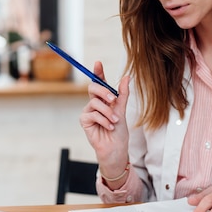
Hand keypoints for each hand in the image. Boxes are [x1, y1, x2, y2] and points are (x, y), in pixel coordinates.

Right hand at [79, 61, 130, 184]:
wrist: (115, 148)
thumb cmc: (119, 131)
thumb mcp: (122, 110)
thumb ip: (123, 94)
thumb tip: (127, 77)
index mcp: (104, 99)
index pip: (99, 82)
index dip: (98, 72)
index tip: (98, 62)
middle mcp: (95, 103)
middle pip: (93, 88)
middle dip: (104, 92)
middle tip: (114, 100)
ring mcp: (88, 111)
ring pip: (95, 102)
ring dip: (108, 112)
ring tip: (114, 122)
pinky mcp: (84, 120)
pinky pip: (93, 114)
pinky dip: (103, 120)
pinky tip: (109, 127)